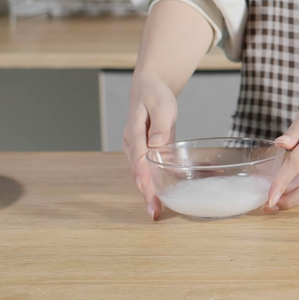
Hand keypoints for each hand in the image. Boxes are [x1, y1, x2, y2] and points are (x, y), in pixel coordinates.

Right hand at [124, 70, 177, 220]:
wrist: (150, 87)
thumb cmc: (155, 94)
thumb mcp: (161, 105)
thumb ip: (159, 125)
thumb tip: (156, 144)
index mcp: (134, 133)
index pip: (138, 158)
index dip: (142, 175)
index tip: (145, 190)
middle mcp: (133, 145)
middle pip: (139, 172)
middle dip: (146, 192)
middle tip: (153, 212)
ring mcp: (139, 150)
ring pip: (144, 173)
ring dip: (150, 192)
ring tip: (156, 211)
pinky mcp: (148, 151)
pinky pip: (151, 169)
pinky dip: (156, 183)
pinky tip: (165, 196)